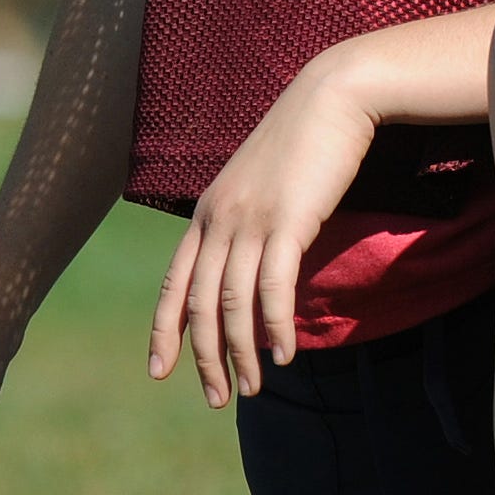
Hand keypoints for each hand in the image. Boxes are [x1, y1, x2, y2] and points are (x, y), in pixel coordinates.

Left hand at [152, 52, 378, 404]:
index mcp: (205, 213)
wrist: (334, 96)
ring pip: (233, 303)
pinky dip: (275, 327)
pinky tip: (286, 354)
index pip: (173, 284)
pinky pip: (273, 288)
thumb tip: (251, 265)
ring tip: (255, 388)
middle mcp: (218, 220)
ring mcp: (250, 220)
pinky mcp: (288, 222)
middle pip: (201, 304)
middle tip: (219, 398)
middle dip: (205, 358)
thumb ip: (247, 222)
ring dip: (242, 353)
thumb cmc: (304, 141)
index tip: (160, 372)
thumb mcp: (261, 184)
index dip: (164, 331)